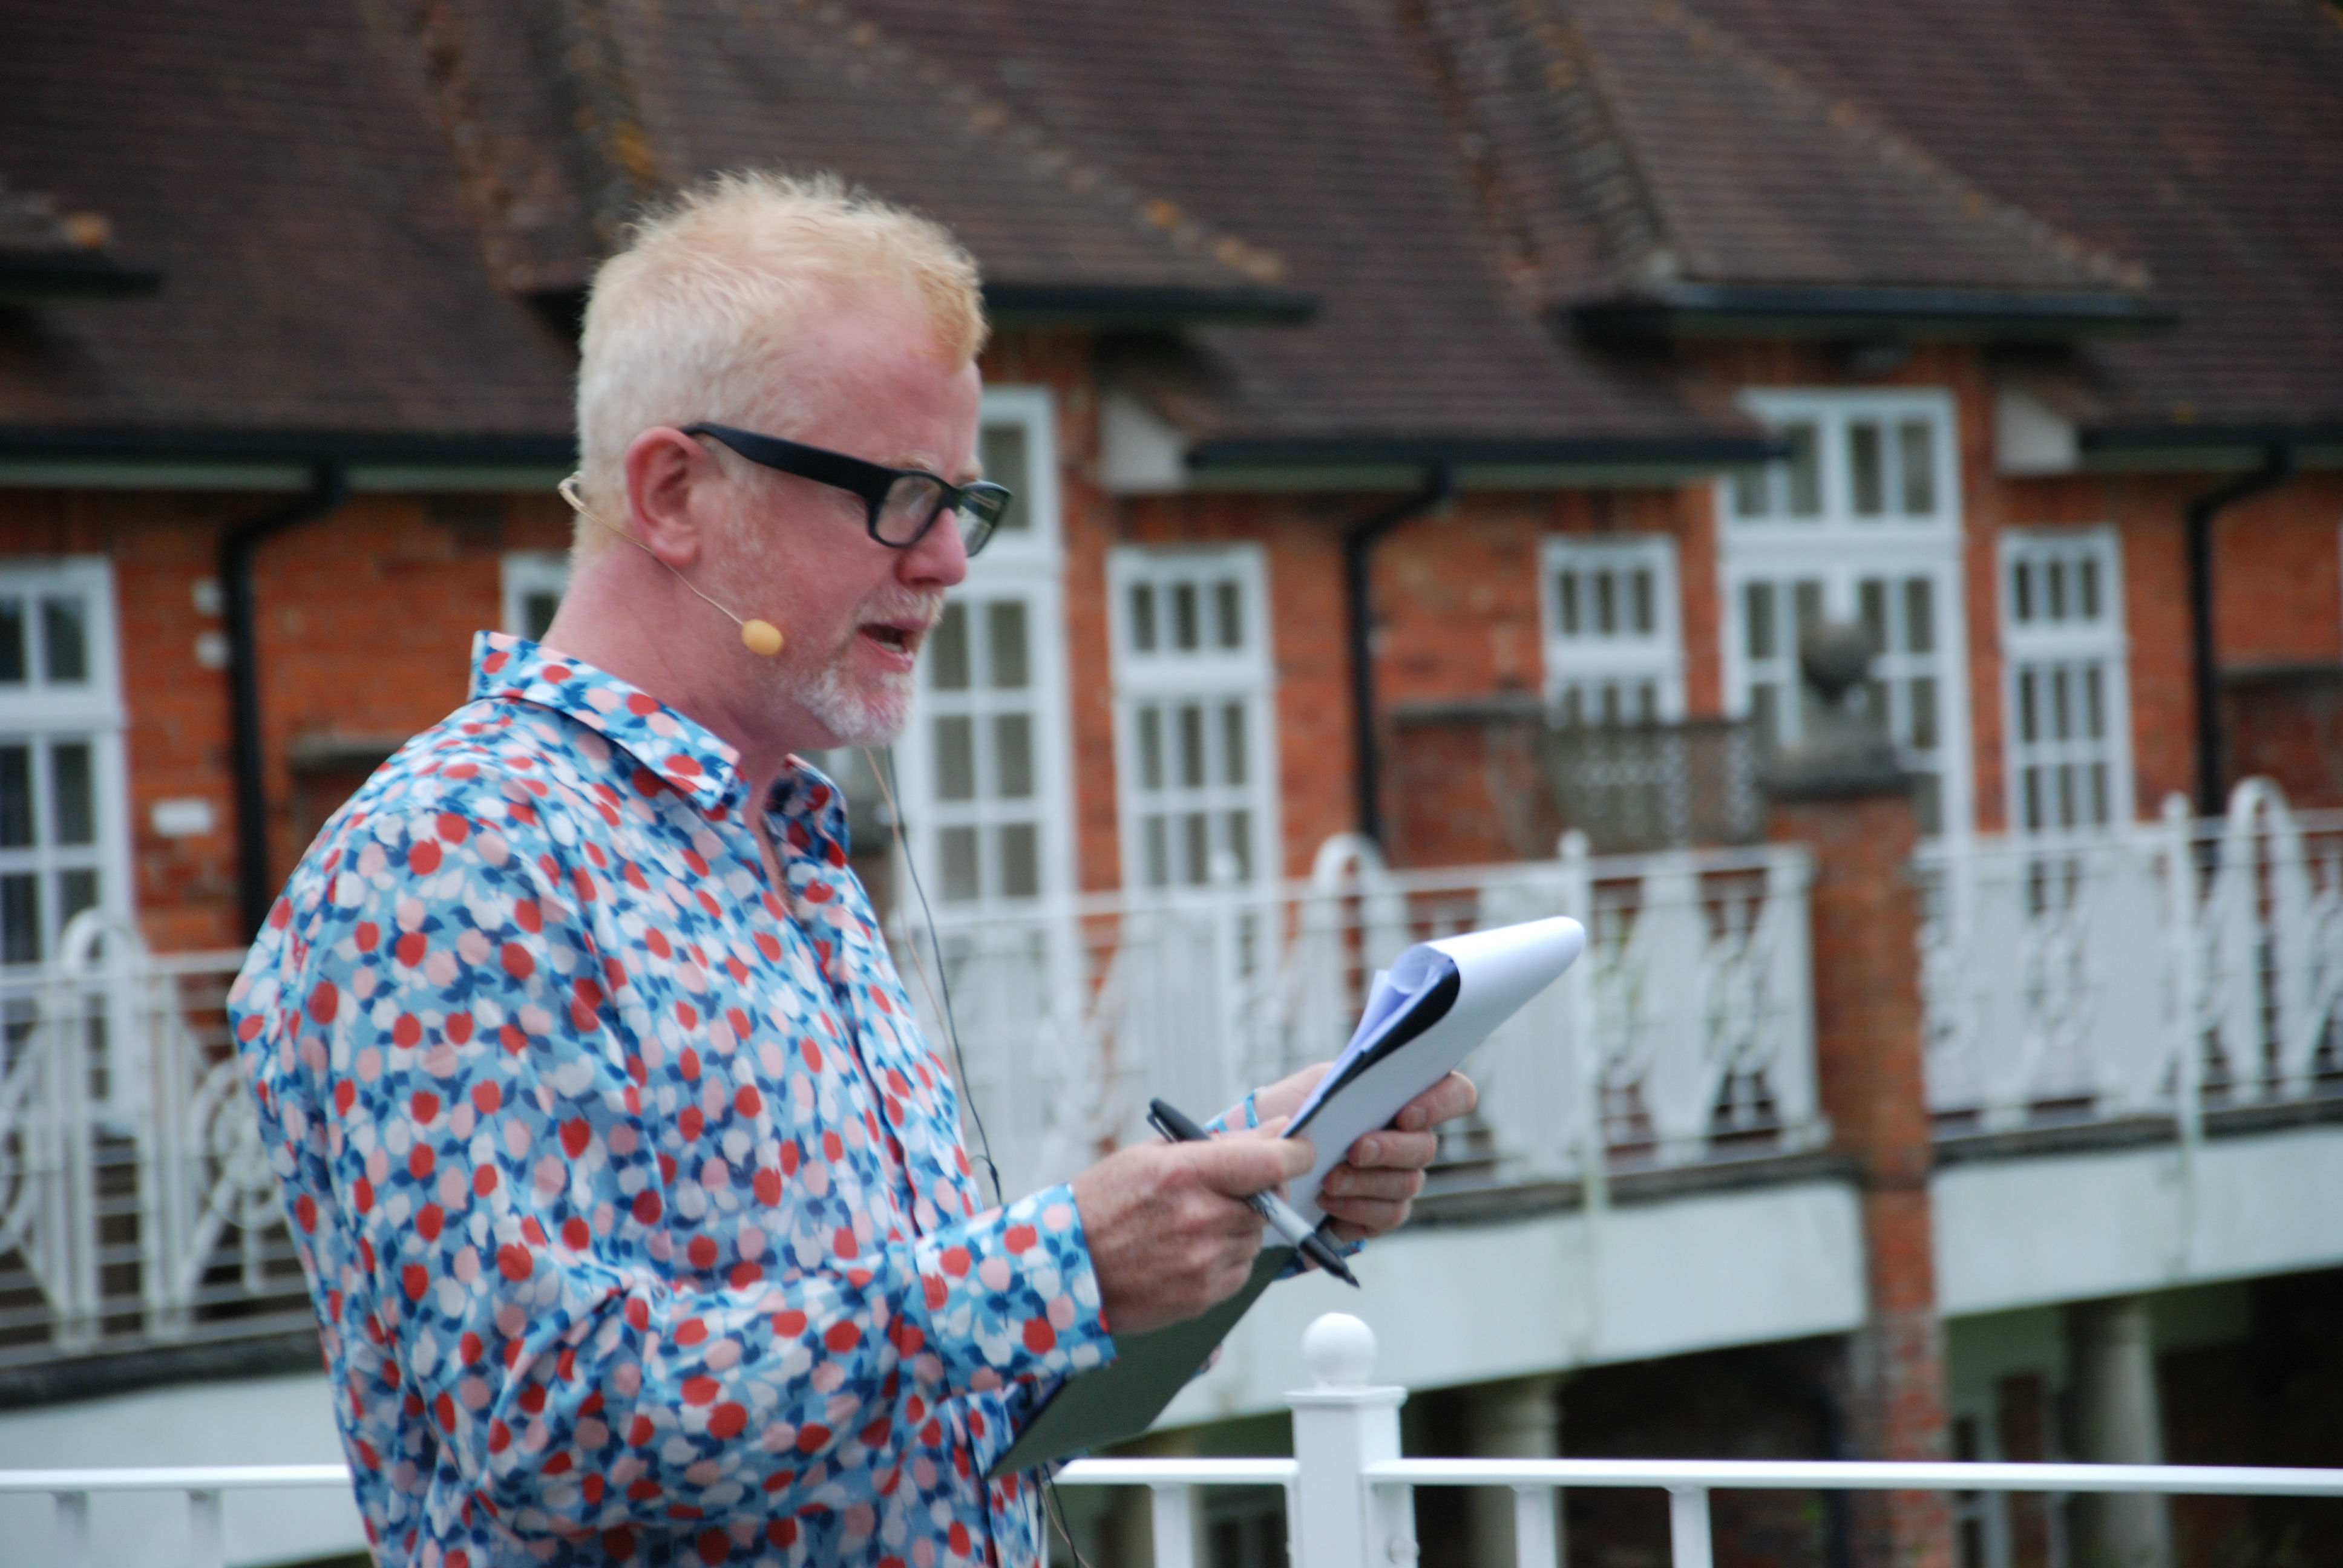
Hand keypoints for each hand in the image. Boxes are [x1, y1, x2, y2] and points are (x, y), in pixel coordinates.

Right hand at [1071, 1120, 1314, 1336]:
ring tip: (1192, 1225)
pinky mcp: (1202, 1297)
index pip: (1269, 1161)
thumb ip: (1220, 1144)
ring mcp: (1203, 1261)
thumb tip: (1276, 1132)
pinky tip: (1189, 1252)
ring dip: (1239, 1227)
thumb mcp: (1150, 1156)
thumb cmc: (1103, 1204)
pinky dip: (1226, 1258)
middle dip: (1257, 1193)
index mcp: (1185, 1173)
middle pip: (1269, 1201)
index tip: (1300, 1150)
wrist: (1061, 1268)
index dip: (1295, 1153)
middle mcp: (1200, 1218)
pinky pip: (1240, 1269)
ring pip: (1255, 1237)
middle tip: (1221, 1191)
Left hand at [1249, 1066, 1477, 1243]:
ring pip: (1406, 1185)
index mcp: (1406, 1099)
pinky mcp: (1381, 1213)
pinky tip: (1327, 1203)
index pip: (1456, 1094)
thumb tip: (1368, 1086)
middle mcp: (1411, 1140)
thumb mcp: (1322, 1083)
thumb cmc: (1300, 1110)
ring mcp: (1400, 1178)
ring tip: (1328, 1181)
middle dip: (1390, 1150)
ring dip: (1365, 1183)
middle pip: (1426, 1148)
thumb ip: (1353, 1081)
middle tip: (1355, 1151)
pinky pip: (1388, 1216)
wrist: (1268, 1151)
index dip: (1442, 1104)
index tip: (1406, 1114)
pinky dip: (1355, 1209)